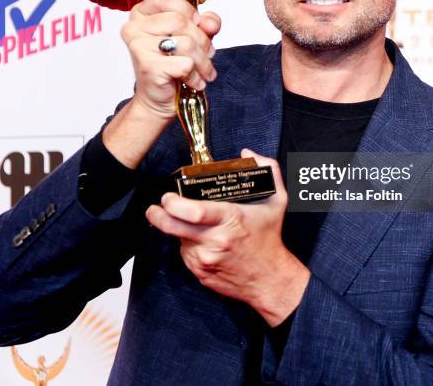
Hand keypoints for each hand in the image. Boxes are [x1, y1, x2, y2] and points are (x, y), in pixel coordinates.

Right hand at [121, 0, 220, 120]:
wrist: (158, 100)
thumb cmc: (172, 65)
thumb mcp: (191, 37)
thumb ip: (204, 24)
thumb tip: (210, 22)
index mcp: (141, 14)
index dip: (187, 10)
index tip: (196, 24)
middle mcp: (134, 27)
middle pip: (181, 21)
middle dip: (202, 40)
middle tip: (207, 55)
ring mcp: (138, 46)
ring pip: (186, 43)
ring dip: (202, 61)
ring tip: (203, 71)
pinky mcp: (148, 66)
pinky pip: (185, 64)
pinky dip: (195, 75)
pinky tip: (193, 81)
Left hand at [145, 149, 310, 325]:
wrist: (269, 278)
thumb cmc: (269, 239)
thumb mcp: (276, 201)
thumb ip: (267, 170)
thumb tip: (247, 154)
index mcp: (230, 220)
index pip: (195, 212)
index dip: (174, 203)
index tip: (167, 197)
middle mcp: (215, 241)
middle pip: (174, 227)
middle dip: (158, 215)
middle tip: (155, 208)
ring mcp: (205, 259)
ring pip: (179, 239)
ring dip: (180, 230)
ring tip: (195, 225)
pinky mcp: (200, 272)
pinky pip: (185, 253)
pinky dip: (188, 245)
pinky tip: (203, 241)